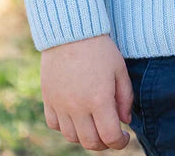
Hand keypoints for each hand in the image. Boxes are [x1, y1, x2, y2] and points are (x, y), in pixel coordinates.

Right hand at [41, 33, 133, 150]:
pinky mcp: (48, 99)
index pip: (110, 137)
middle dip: (104, 144)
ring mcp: (60, 105)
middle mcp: (78, 107)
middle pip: (90, 142)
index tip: (125, 136)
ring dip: (85, 137)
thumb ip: (125, 97)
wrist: (71, 31)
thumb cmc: (100, 48)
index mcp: (99, 99)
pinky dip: (66, 127)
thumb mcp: (119, 69)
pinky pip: (54, 125)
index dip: (120, 142)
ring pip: (72, 137)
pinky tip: (76, 117)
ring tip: (94, 125)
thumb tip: (125, 121)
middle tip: (111, 134)